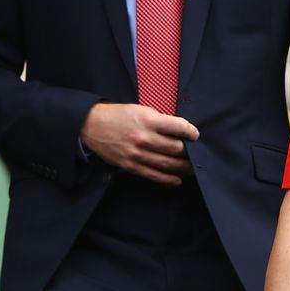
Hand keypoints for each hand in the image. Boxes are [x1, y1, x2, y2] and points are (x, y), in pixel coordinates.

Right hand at [80, 102, 198, 185]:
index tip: (195, 135)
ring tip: (192, 168)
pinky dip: (168, 179)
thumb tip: (179, 131)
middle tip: (197, 153)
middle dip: (190, 152)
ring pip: (167, 164)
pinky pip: (153, 175)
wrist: (92, 126)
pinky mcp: (131, 166)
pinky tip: (178, 180)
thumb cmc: (119, 115)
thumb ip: (160, 120)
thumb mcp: (141, 110)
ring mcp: (137, 154)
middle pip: (175, 148)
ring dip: (183, 167)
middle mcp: (144, 138)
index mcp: (148, 120)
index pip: (177, 127)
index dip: (191, 132)